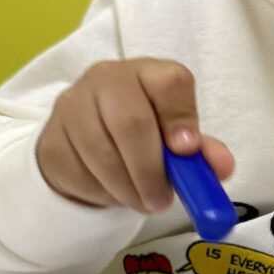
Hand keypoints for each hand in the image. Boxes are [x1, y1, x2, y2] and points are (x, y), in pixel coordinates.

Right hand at [37, 58, 233, 214]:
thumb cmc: (144, 136)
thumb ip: (203, 152)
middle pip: (131, 121)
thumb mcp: (178, 140)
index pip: (169, 82)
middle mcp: (107, 79)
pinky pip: (78, 173)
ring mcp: (73, 105)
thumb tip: (222, 166)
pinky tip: (113, 192)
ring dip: (128, 188)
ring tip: (144, 201)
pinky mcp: (51, 138)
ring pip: (102, 153)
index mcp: (148, 73)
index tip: (186, 152)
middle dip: (151, 170)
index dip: (180, 118)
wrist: (86, 143)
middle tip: (162, 200)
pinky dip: (102, 194)